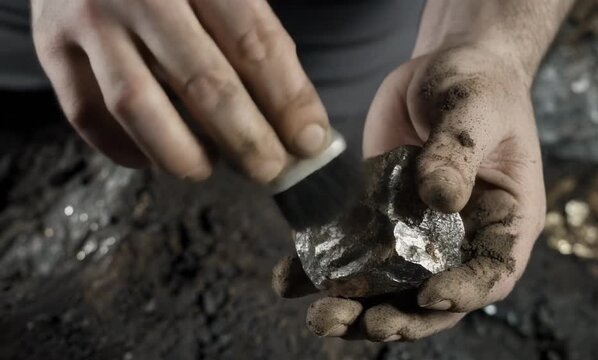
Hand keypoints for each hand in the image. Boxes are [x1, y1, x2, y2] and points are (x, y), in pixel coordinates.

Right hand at [31, 0, 328, 181]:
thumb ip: (255, 36)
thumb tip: (296, 118)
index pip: (254, 43)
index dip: (287, 100)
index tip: (309, 141)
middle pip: (203, 82)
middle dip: (246, 139)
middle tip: (269, 170)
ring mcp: (88, 18)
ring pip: (139, 107)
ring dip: (184, 154)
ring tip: (210, 169)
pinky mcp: (50, 45)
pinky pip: (88, 115)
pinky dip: (126, 149)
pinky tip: (156, 158)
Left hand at [273, 46, 545, 341]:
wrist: (440, 70)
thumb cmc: (476, 85)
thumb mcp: (474, 110)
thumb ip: (459, 152)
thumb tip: (439, 197)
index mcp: (503, 220)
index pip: (491, 273)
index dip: (463, 294)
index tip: (428, 296)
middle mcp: (459, 238)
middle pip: (432, 297)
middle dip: (399, 318)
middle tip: (364, 323)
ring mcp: (414, 233)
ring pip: (387, 286)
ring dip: (355, 307)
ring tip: (321, 317)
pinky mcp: (377, 219)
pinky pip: (349, 252)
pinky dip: (319, 271)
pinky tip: (289, 279)